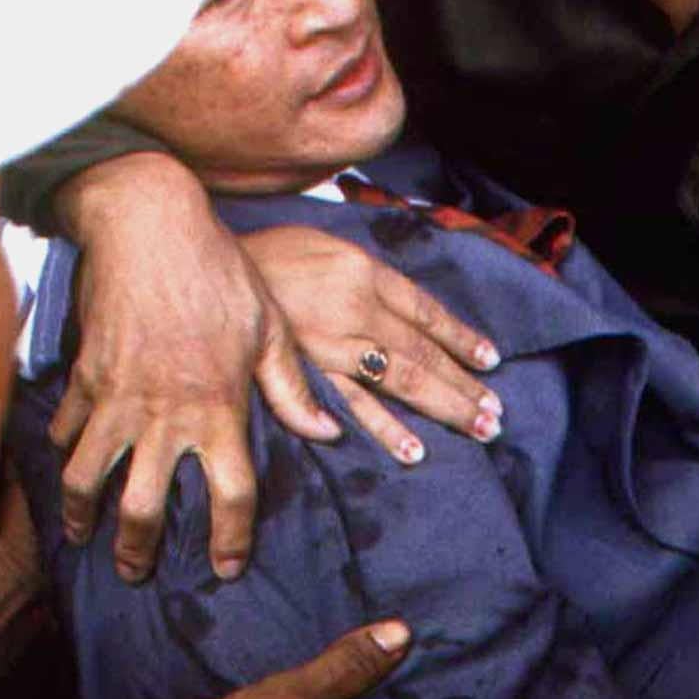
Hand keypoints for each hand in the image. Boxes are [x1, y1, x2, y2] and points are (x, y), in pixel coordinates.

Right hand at [51, 154, 341, 582]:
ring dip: (84, 517)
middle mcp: (163, 415)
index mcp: (218, 409)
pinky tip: (65, 469)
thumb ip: (291, 389)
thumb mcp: (270, 329)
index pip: (230, 495)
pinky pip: (64, 430)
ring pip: (87, 479)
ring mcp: (115, 398)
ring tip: (86, 538)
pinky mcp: (83, 376)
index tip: (228, 566)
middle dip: (137, 551)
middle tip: (138, 573)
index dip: (230, 539)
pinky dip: (61, 455)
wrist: (149, 228)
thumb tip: (325, 433)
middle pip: (143, 507)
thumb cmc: (219, 273)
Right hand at [239, 224, 502, 462]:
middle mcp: (356, 309)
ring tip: (479, 429)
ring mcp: (331, 346)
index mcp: (364, 273)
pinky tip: (413, 451)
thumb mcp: (324, 247)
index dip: (461, 337)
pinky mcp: (304, 374)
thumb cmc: (264, 258)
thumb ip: (364, 276)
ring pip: (401, 380)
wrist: (201, 264)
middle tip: (497, 414)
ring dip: (443, 406)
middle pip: (422, 352)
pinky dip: (384, 430)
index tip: (492, 360)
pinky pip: (352, 406)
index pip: (426, 311)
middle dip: (463, 384)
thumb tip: (400, 307)